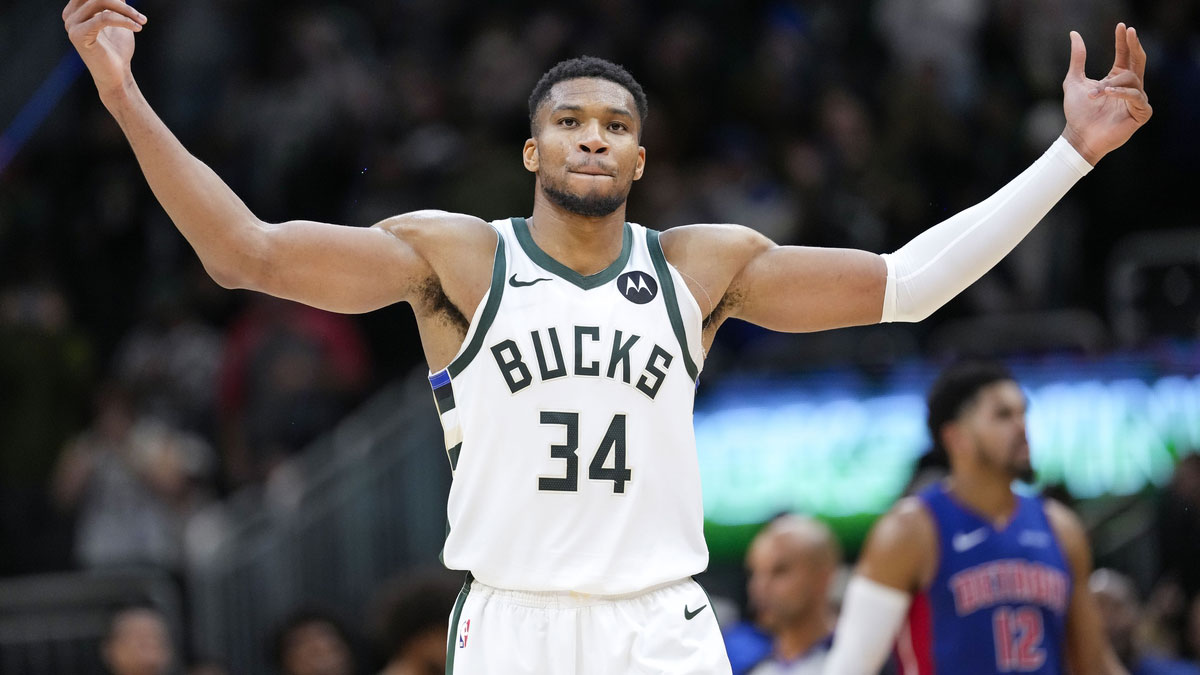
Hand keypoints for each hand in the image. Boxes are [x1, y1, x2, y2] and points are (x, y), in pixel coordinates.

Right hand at [63, 0, 146, 98]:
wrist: (117, 76)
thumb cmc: (118, 49)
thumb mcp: (120, 20)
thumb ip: (117, 3)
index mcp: (77, 10)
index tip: (128, 4)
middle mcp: (70, 15)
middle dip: (120, 2)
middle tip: (141, 17)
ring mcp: (71, 24)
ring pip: (100, 2)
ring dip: (126, 11)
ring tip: (141, 21)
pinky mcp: (78, 35)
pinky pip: (104, 18)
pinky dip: (124, 20)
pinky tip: (137, 28)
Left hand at [1061, 23, 1151, 164]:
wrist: (1078, 137)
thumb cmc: (1077, 113)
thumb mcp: (1074, 81)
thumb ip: (1077, 58)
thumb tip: (1074, 34)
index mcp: (1116, 78)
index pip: (1125, 55)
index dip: (1124, 41)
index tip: (1122, 26)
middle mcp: (1129, 87)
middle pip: (1138, 61)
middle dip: (1135, 46)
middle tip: (1130, 32)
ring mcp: (1136, 100)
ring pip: (1133, 80)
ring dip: (1112, 84)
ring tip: (1095, 93)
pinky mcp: (1140, 113)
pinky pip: (1137, 97)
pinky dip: (1123, 93)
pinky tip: (1109, 93)